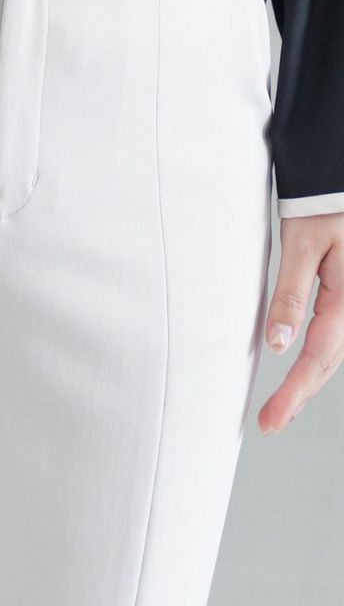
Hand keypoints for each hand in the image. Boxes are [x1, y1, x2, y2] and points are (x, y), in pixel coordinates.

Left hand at [258, 212, 343, 433]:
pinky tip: (301, 372)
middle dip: (298, 396)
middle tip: (269, 424)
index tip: (269, 420)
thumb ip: (290, 294)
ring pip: (333, 353)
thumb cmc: (321, 206)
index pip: (316, 357)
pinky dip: (316, 359)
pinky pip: (334, 336)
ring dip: (308, 381)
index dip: (293, 392)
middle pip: (327, 363)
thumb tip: (277, 344)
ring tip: (281, 408)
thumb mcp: (300, 245)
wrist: (336, 181)